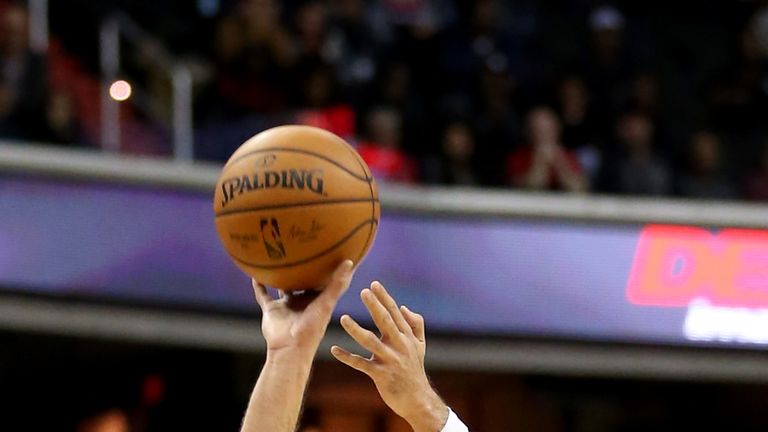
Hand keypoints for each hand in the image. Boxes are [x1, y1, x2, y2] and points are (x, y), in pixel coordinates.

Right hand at [253, 260, 353, 359]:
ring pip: (282, 286)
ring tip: (277, 257)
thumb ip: (337, 283)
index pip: (324, 280)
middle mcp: (302, 301)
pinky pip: (263, 294)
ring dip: (280, 276)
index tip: (330, 250)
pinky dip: (259, 285)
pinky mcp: (271, 310)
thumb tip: (350, 261)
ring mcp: (286, 305)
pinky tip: (255, 273)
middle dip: (303, 269)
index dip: (327, 268)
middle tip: (302, 247)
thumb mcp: (327, 302)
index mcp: (318, 300)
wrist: (290, 348)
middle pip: (303, 281)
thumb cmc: (313, 327)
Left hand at [330, 282, 447, 431]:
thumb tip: (404, 307)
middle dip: (374, 306)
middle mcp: (399, 346)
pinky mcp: (381, 375)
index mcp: (406, 336)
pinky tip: (334, 349)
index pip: (394, 313)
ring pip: (371, 342)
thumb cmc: (415, 369)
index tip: (374, 284)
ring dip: (356, 330)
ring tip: (343, 318)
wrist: (418, 399)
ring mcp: (390, 360)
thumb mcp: (420, 345)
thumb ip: (415, 324)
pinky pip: (361, 364)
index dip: (384, 298)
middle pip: (385, 322)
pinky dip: (347, 357)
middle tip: (363, 291)